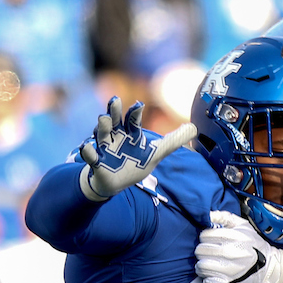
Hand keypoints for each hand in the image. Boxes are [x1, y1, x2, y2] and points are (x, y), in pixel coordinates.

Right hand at [78, 97, 196, 201]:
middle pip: (114, 120)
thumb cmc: (135, 163)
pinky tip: (88, 148)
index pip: (132, 119)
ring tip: (103, 119)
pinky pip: (91, 155)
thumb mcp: (157, 153)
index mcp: (130, 133)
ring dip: (102, 126)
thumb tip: (194, 128)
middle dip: (113, 111)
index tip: (139, 104)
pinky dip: (89, 152)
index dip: (134, 111)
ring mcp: (104, 148)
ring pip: (101, 134)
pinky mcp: (97, 162)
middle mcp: (115, 136)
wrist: (115, 182)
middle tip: (114, 100)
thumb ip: (173, 141)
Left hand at [196, 211, 282, 282]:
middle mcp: (232, 253)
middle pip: (201, 250)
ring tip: (210, 264)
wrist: (269, 268)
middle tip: (210, 253)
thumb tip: (208, 215)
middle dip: (203, 250)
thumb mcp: (243, 226)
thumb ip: (225, 217)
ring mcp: (229, 270)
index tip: (212, 241)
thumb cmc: (253, 245)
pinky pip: (207, 281)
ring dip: (203, 265)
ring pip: (201, 266)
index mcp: (235, 237)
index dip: (205, 237)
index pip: (205, 235)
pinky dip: (208, 279)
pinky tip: (215, 275)